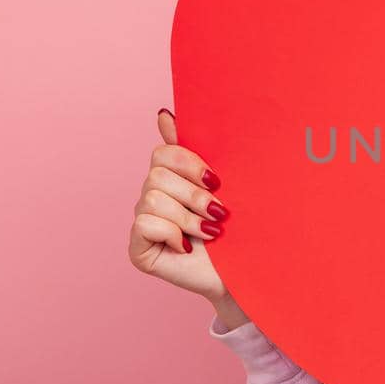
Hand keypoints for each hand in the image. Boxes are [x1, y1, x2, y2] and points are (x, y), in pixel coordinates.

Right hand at [128, 108, 231, 304]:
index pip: (162, 152)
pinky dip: (173, 233)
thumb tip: (163, 114)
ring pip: (152, 199)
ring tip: (210, 231)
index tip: (216, 180)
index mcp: (170, 178)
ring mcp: (142, 223)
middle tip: (219, 212)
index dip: (190, 163)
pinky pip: (145, 224)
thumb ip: (194, 150)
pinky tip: (187, 246)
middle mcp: (151, 197)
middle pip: (157, 175)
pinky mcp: (138, 248)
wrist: (246, 269)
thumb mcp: (221, 185)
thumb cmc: (238, 227)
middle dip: (194, 195)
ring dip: (188, 218)